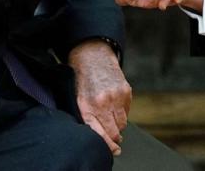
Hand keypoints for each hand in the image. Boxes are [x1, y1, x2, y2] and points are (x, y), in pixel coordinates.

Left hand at [68, 39, 131, 155]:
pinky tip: (114, 105)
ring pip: (122, 123)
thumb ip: (86, 118)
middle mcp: (102, 103)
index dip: (108, 144)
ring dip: (118, 125)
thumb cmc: (81, 79)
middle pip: (114, 131)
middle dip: (114, 138)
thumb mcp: (76, 100)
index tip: (113, 149)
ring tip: (111, 119)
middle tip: (114, 139)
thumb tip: (99, 135)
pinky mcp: (125, 91)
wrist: (92, 55)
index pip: (100, 134)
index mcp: (86, 107)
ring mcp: (115, 97)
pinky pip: (127, 111)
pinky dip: (122, 113)